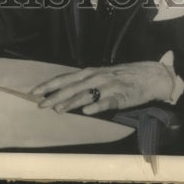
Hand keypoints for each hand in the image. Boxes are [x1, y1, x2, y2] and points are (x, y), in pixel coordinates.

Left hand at [33, 61, 173, 115]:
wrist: (149, 75)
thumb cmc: (122, 76)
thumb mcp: (101, 75)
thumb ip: (85, 83)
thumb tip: (64, 91)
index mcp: (90, 72)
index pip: (66, 77)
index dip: (50, 84)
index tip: (34, 91)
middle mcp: (97, 76)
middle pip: (72, 86)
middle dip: (55, 95)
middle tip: (40, 104)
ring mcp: (109, 85)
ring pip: (86, 94)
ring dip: (71, 102)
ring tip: (58, 109)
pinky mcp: (121, 96)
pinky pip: (107, 101)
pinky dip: (96, 106)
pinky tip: (87, 111)